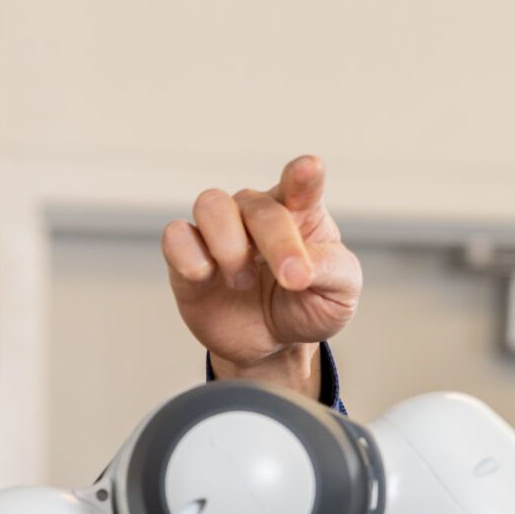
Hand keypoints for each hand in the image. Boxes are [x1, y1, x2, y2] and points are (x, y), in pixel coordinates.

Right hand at [160, 155, 360, 383]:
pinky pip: (176, 236)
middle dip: (278, 243)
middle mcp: (258, 214)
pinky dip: (189, 255)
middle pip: (258, 206)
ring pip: (211, 205)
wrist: (272, 346)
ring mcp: (221, 231)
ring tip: (244, 281)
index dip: (303, 176)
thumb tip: (301, 265)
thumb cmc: (307, 306)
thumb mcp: (339, 294)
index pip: (301, 186)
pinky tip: (205, 276)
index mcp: (301, 214)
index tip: (310, 167)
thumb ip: (330, 269)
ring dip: (230, 245)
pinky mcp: (188, 255)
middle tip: (293, 279)